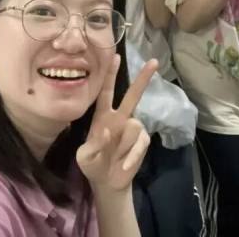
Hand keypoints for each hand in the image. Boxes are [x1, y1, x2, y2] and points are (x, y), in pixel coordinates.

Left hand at [77, 55, 157, 192]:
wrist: (107, 182)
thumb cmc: (92, 164)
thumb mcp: (84, 157)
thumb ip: (94, 144)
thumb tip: (107, 131)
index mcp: (102, 116)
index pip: (105, 91)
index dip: (110, 75)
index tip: (116, 56)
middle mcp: (119, 118)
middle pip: (133, 95)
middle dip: (143, 79)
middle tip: (154, 61)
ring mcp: (132, 129)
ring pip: (134, 127)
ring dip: (124, 145)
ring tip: (114, 158)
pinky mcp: (142, 141)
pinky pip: (140, 145)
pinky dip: (131, 157)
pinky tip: (123, 166)